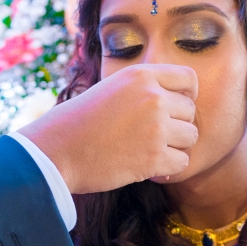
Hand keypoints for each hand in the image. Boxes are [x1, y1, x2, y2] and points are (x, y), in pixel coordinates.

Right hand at [17, 64, 198, 193]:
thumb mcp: (110, 90)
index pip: (188, 79)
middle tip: (152, 139)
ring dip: (174, 148)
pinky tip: (148, 169)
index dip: (187, 96)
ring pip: (190, 137)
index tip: (175, 111)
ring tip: (148, 152)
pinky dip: (168, 169)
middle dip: (176, 127)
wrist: (56, 150)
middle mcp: (153, 97)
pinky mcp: (154, 157)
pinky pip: (181, 162)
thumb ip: (141, 90)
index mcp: (141, 76)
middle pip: (190, 112)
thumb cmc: (77, 123)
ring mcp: (155, 127)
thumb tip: (174, 103)